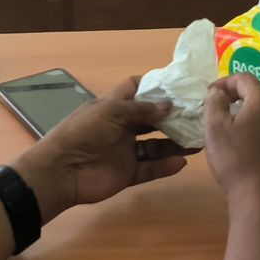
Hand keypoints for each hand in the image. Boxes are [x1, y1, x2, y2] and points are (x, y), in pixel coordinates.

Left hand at [11, 75, 190, 223]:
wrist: (61, 172)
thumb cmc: (84, 132)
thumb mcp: (112, 111)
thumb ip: (142, 108)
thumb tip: (169, 105)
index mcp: (114, 107)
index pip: (136, 89)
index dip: (155, 86)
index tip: (179, 85)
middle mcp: (122, 127)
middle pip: (151, 119)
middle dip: (173, 117)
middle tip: (198, 114)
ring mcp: (125, 151)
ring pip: (155, 145)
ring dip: (175, 142)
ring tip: (198, 139)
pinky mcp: (126, 173)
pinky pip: (150, 168)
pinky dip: (164, 166)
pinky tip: (181, 161)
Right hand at [204, 73, 259, 205]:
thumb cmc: (235, 159)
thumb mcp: (215, 129)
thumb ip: (214, 103)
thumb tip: (218, 92)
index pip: (244, 78)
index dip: (225, 81)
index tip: (210, 92)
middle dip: (241, 91)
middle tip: (224, 102)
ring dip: (252, 107)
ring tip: (234, 119)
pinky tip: (249, 138)